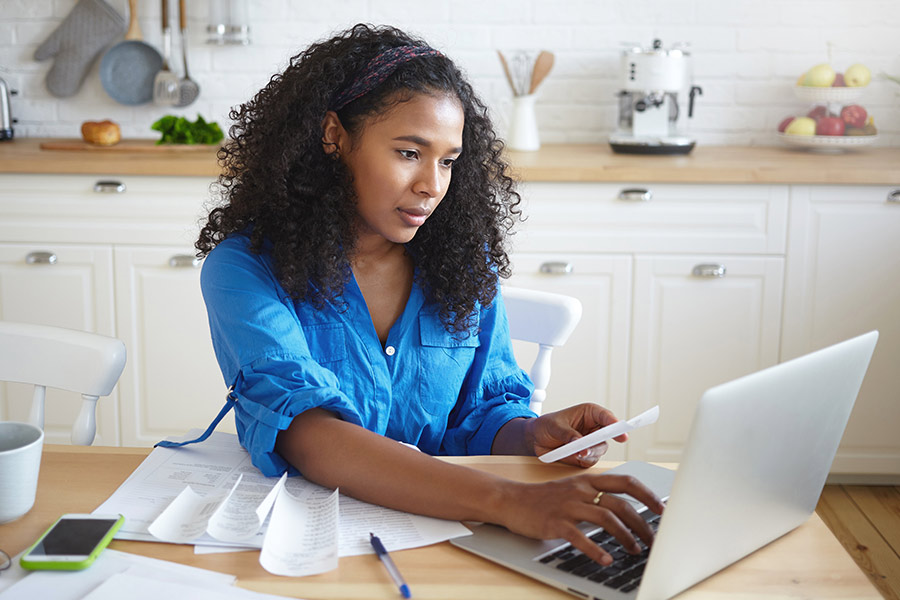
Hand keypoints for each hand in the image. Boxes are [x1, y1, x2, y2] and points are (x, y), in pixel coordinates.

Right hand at [498, 473, 664, 565]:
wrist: (512, 500)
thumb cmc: (544, 498)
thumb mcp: (573, 489)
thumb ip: (596, 495)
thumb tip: (626, 512)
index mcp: (588, 480)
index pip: (626, 482)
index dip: (648, 495)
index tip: (663, 510)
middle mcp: (581, 490)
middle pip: (621, 504)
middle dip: (642, 524)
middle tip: (653, 540)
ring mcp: (568, 505)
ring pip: (606, 518)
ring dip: (626, 537)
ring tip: (635, 550)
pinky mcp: (555, 522)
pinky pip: (580, 537)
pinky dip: (596, 549)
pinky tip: (606, 559)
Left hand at [529, 404, 627, 467]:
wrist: (535, 439)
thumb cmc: (546, 425)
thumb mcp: (555, 426)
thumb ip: (568, 434)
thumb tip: (580, 445)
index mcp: (589, 414)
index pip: (606, 416)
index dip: (615, 423)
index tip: (621, 431)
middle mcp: (594, 428)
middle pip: (607, 436)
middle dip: (599, 443)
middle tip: (590, 448)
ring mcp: (591, 443)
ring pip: (600, 450)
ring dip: (590, 453)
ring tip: (577, 453)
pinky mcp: (585, 456)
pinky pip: (590, 461)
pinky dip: (584, 461)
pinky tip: (574, 457)